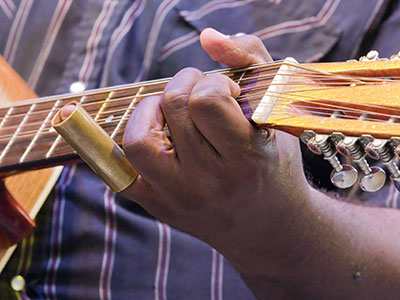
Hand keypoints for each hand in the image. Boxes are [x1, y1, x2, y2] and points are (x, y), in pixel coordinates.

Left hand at [122, 28, 309, 264]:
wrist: (268, 227)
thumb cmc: (274, 166)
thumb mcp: (276, 113)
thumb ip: (249, 60)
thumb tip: (207, 36)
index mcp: (246, 159)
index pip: (206, 101)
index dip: (213, 82)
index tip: (227, 91)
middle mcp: (209, 183)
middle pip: (173, 109)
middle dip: (184, 85)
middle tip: (200, 95)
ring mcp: (178, 198)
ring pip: (138, 139)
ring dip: (150, 110)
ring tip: (171, 112)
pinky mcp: (157, 206)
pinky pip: (118, 168)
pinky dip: (125, 140)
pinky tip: (151, 133)